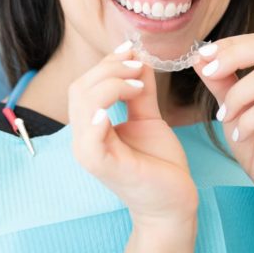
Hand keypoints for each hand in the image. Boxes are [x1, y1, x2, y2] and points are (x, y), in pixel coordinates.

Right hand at [69, 46, 197, 225]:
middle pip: (80, 87)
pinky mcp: (102, 165)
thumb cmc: (160, 165)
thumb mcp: (149, 118)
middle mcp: (84, 138)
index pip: (85, 84)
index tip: (133, 50)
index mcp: (91, 127)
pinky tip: (123, 98)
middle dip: (110, 68)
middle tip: (140, 66)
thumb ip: (140, 91)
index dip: (107, 62)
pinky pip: (90, 135)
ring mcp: (89, 152)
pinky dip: (100, 113)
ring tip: (139, 84)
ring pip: (83, 102)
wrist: (173, 203)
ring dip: (112, 82)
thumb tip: (138, 57)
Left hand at [193, 33, 253, 202]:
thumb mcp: (230, 106)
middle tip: (208, 73)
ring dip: (236, 97)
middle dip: (230, 58)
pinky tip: (239, 136)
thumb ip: (219, 81)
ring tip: (225, 117)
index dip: (229, 45)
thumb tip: (199, 57)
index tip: (201, 56)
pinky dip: (246, 122)